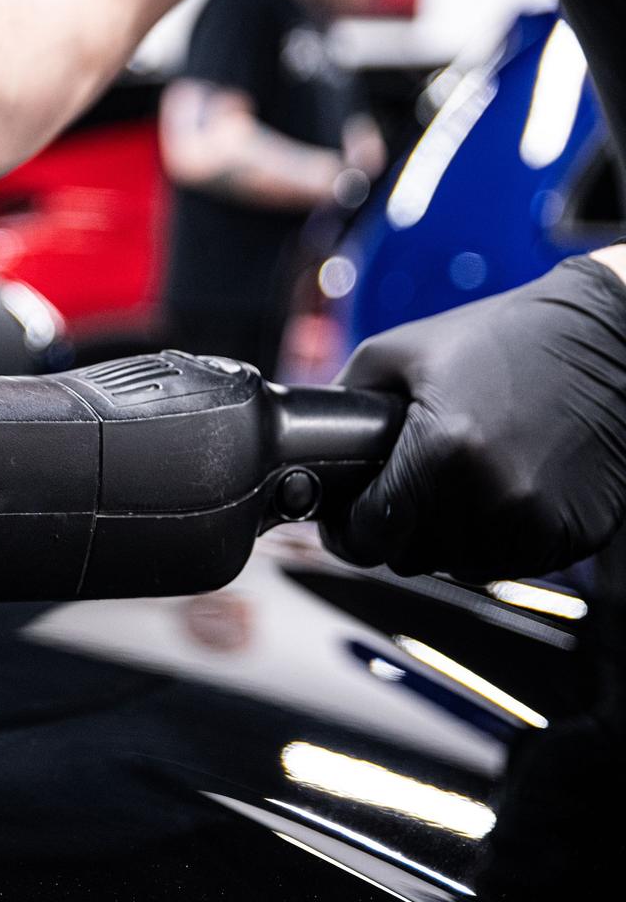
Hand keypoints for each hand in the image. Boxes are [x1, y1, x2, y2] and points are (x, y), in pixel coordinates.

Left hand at [321, 254, 625, 580]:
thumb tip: (307, 441)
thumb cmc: (507, 336)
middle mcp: (492, 497)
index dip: (351, 528)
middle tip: (416, 482)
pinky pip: (512, 561)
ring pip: (460, 565)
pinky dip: (499, 536)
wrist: (609, 337)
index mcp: (442, 453)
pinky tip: (506, 487)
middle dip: (401, 526)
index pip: (369, 537)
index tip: (352, 515)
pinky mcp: (575, 534)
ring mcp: (537, 522)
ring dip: (451, 534)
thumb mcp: (401, 352)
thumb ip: (342, 399)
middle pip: (411, 556)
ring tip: (464, 478)